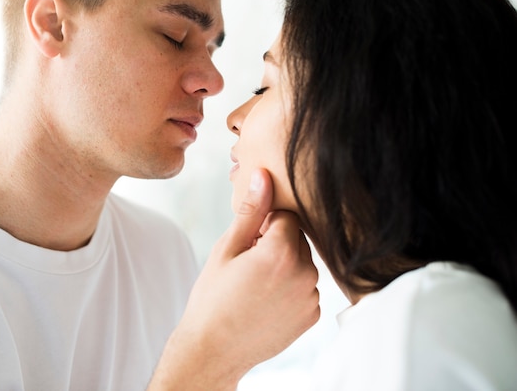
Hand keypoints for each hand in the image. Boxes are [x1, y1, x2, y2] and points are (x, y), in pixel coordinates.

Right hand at [148, 169, 319, 390]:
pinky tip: (267, 299)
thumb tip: (263, 176)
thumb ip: (252, 211)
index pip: (286, 215)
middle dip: (276, 243)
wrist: (213, 349)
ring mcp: (311, 297)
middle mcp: (305, 274)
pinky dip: (291, 288)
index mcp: (282, 252)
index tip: (248, 242)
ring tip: (256, 284)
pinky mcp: (312, 315)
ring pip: (302, 262)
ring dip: (285, 265)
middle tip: (248, 264)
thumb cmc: (214, 298)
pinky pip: (306, 287)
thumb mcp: (227, 249)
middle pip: (297, 238)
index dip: (265, 225)